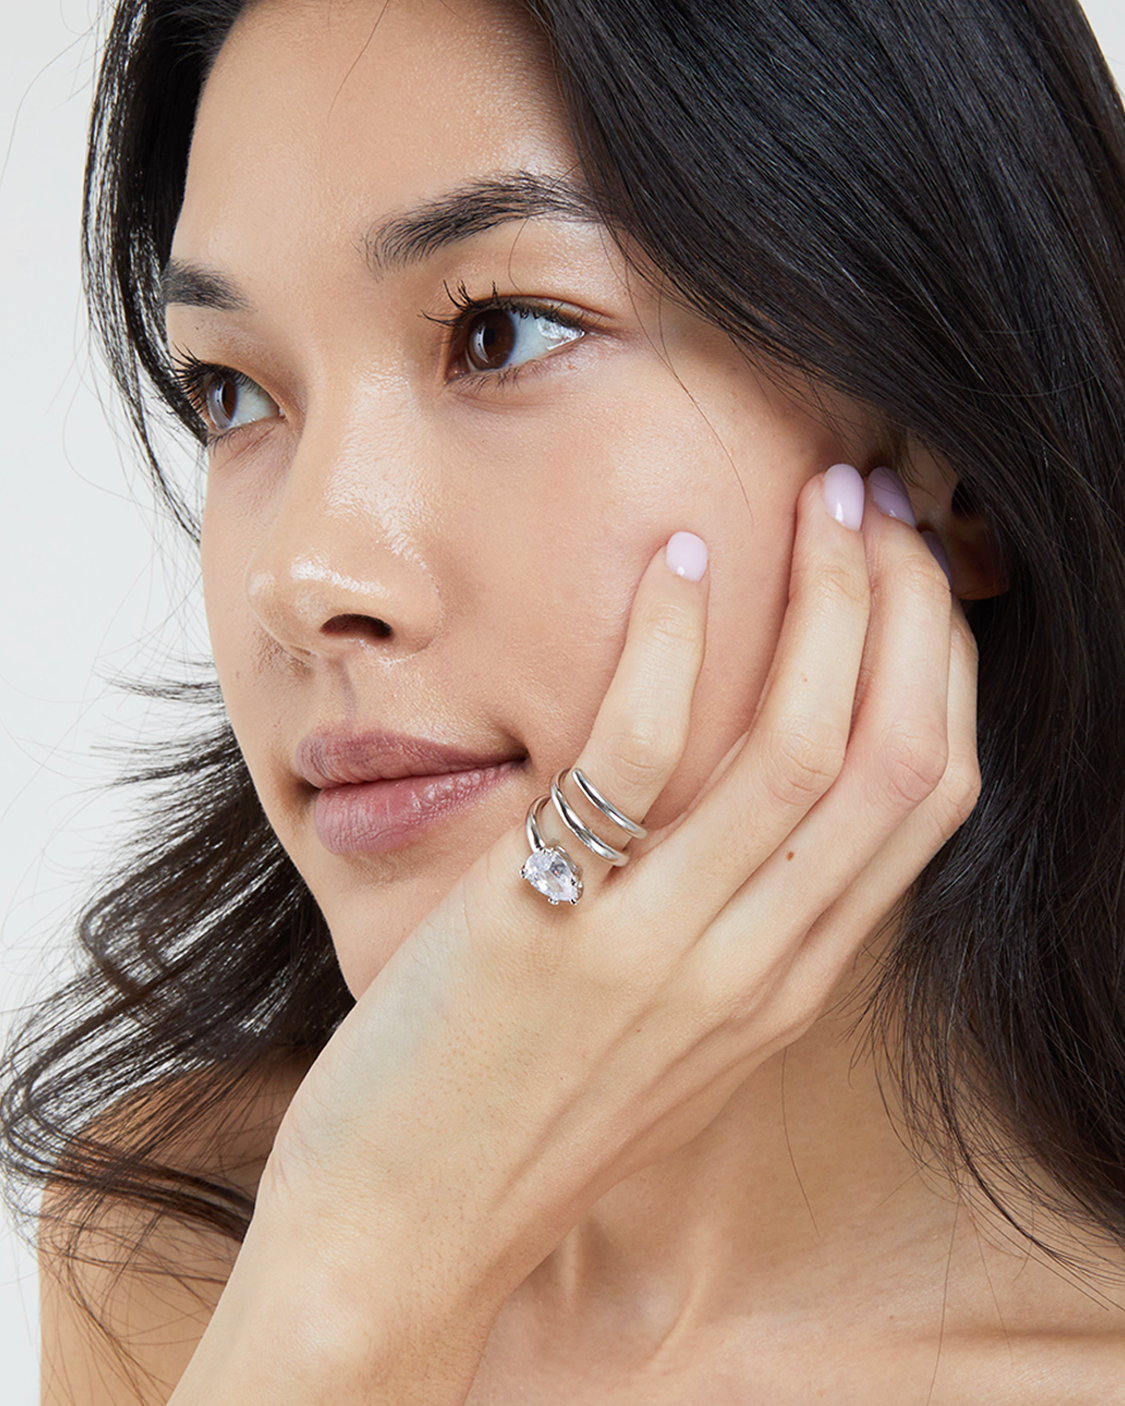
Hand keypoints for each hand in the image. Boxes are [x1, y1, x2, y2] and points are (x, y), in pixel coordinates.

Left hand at [191, 464, 978, 1402]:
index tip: (911, 571)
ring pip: (799, 744)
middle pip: (893, 755)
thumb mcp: (674, 1025)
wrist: (407, 1228)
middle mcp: (757, 963)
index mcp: (794, 977)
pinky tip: (673, 564)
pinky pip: (638, 754)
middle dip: (908, 606)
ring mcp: (662, 949)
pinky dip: (671, 646)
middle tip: (878, 499)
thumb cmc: (531, 1108)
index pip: (925, 798)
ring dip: (826, 601)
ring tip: (819, 497)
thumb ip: (732, 920)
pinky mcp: (552, 923)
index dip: (938, 664)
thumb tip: (745, 798)